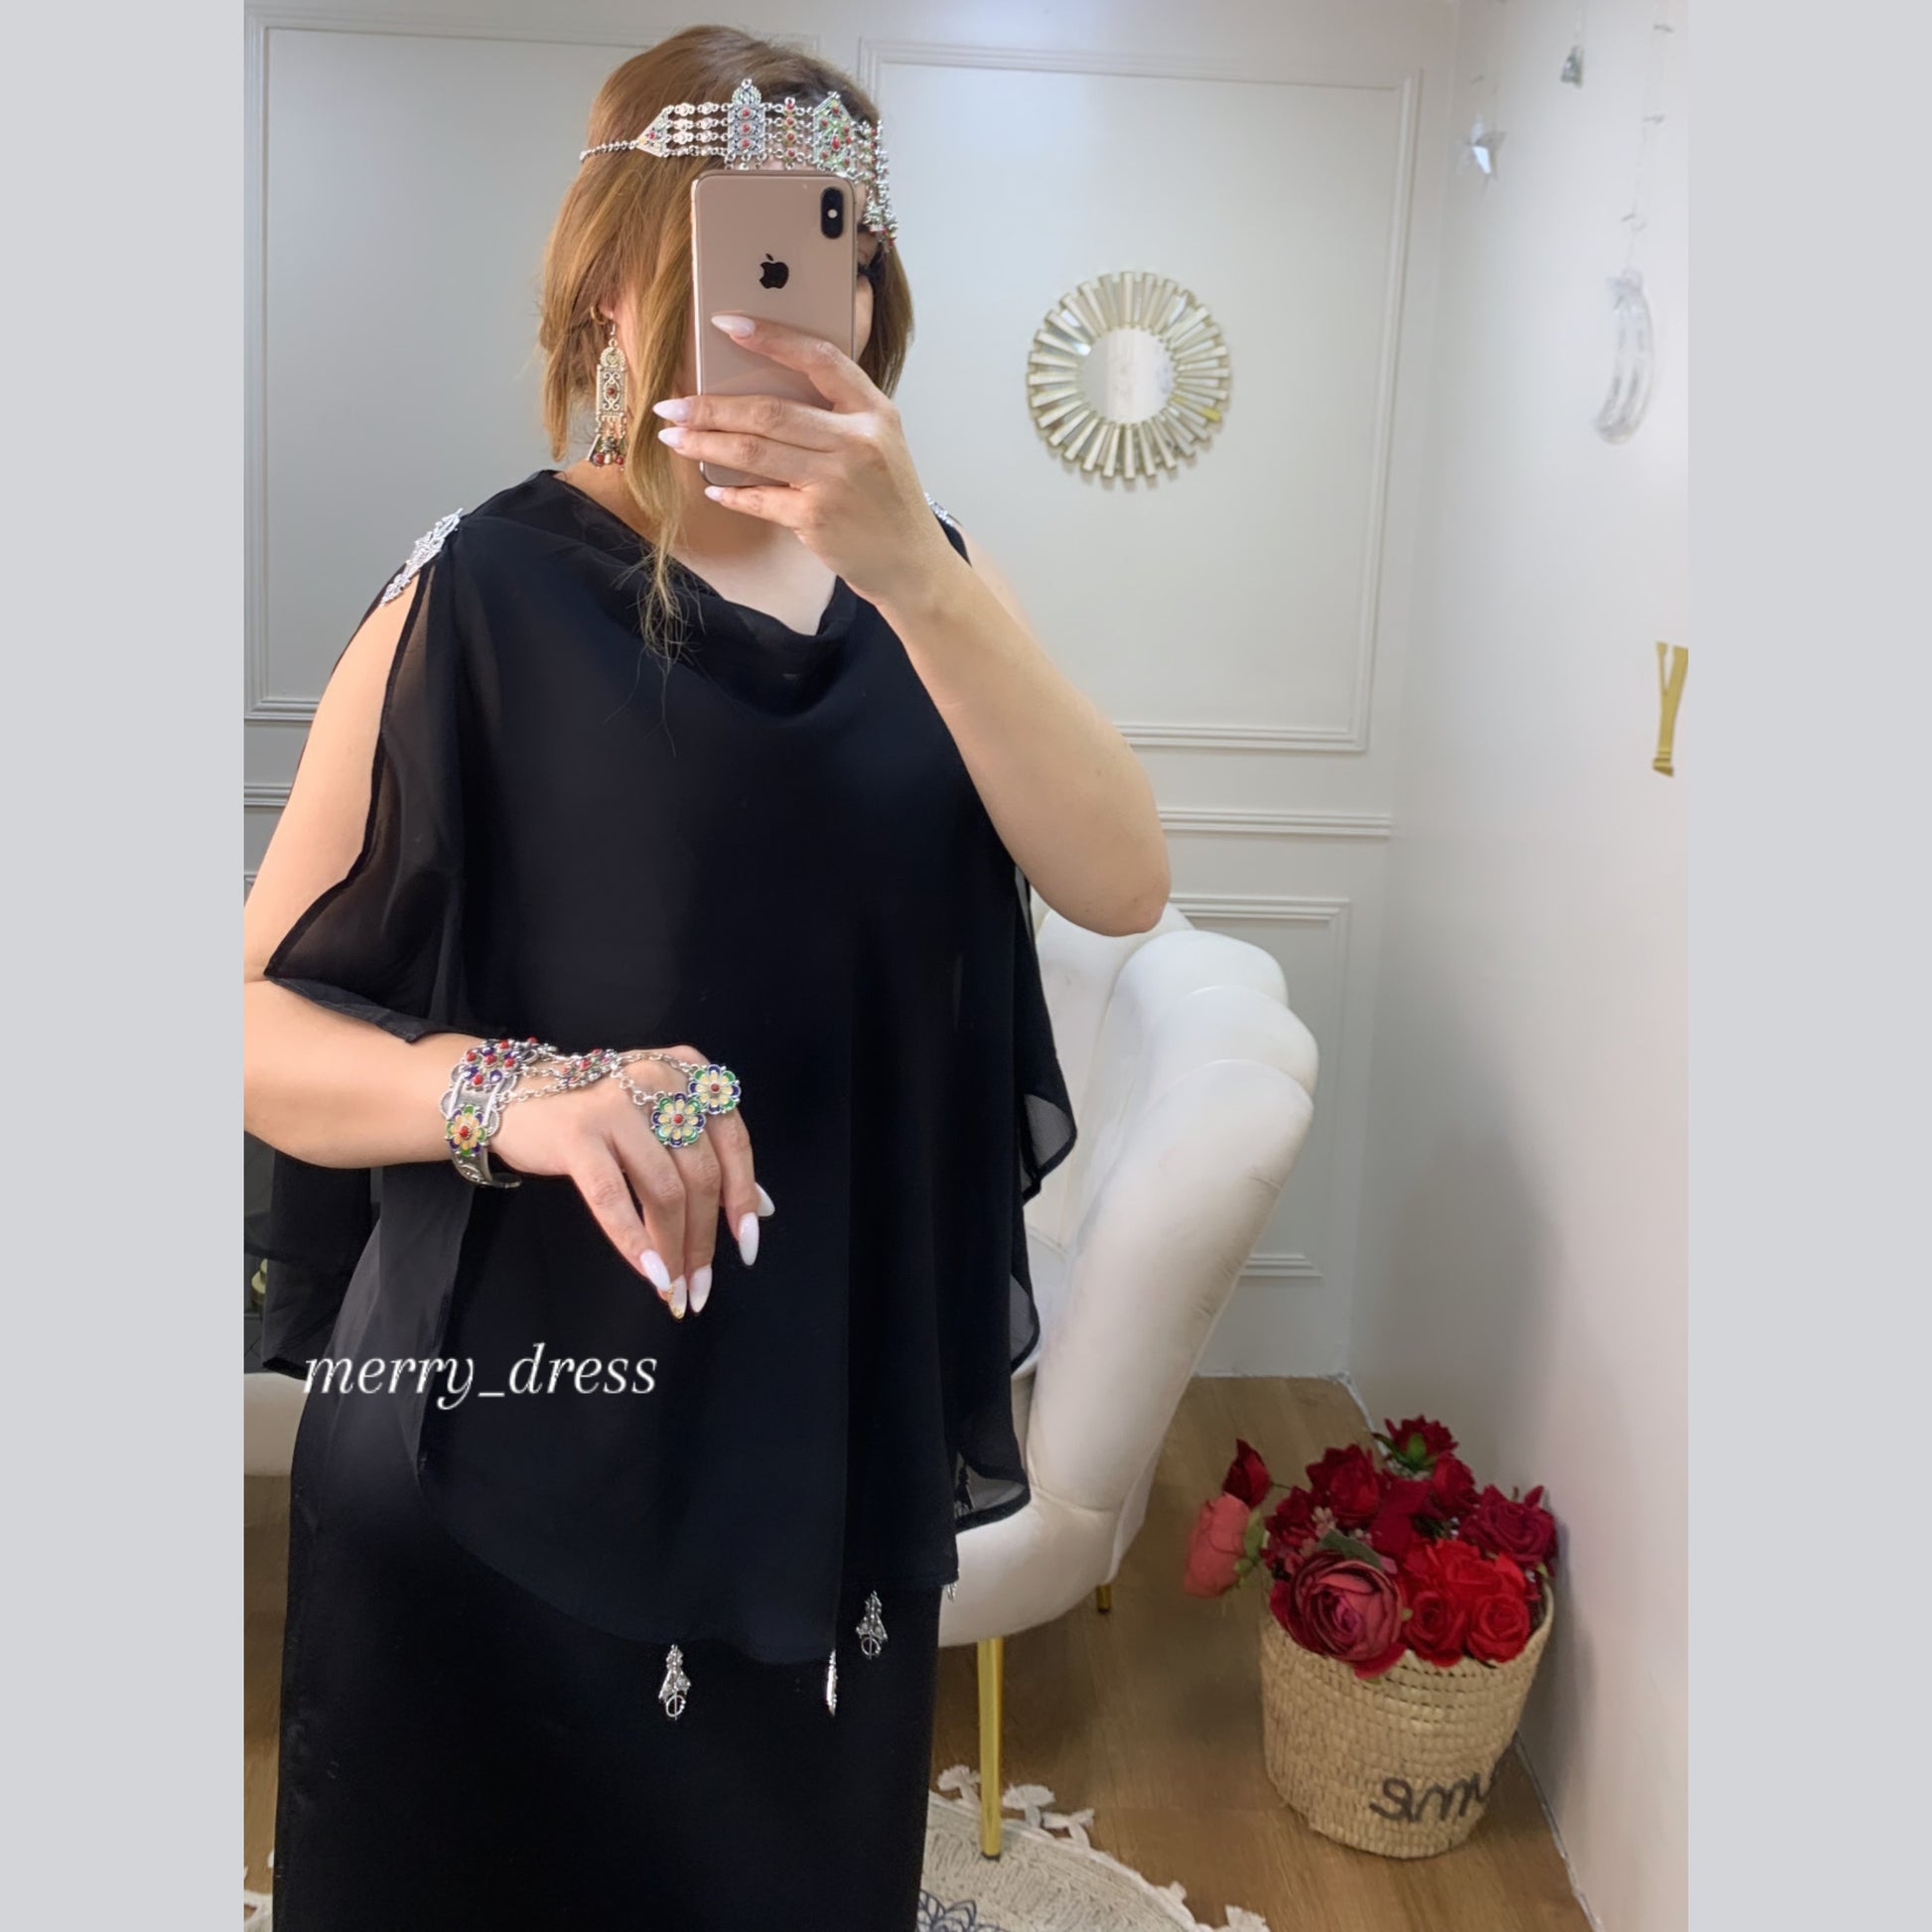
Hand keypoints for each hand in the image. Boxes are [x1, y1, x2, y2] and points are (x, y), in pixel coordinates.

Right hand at [488, 1044, 768, 1319]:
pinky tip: (648, 1272)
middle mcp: (660, 1082)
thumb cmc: (598, 1113)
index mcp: (690, 1072)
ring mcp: (617, 1105)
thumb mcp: (660, 1118)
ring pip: (663, 1191)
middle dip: (704, 1239)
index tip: (747, 1246)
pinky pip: (614, 1198)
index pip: (733, 1142)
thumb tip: (760, 1208)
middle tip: (699, 1285)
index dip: (743, 1198)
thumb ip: (707, 1153)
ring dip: (673, 1249)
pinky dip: (635, 1241)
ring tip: (672, 1288)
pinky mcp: (577, 1134)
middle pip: (700, 1175)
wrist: (514, 1092)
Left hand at [650, 312, 961, 611]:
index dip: (771, 338)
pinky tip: (713, 489)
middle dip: (711, 407)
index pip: (819, 358)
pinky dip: (731, 494)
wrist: (912, 563)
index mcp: (874, 411)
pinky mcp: (817, 518)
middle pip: (770, 412)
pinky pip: (759, 498)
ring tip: (673, 438)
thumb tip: (759, 396)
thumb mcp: (879, 443)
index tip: (726, 324)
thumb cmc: (887, 498)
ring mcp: (836, 481)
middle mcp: (857, 441)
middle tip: (671, 406)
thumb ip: (836, 415)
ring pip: (754, 452)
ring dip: (705, 444)